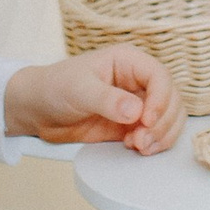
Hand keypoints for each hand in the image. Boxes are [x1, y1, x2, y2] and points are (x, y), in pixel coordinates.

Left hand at [5, 46, 184, 154]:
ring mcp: (137, 104)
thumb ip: (107, 100)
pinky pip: (156, 134)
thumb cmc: (54, 88)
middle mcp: (138, 82)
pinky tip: (136, 147)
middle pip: (171, 99)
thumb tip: (136, 112)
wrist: (37, 110)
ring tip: (139, 146)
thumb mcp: (79, 90)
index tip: (147, 119)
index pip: (159, 76)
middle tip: (142, 139)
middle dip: (162, 122)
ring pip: (169, 118)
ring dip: (161, 135)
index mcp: (128, 62)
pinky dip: (154, 143)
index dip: (161, 99)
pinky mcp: (132, 125)